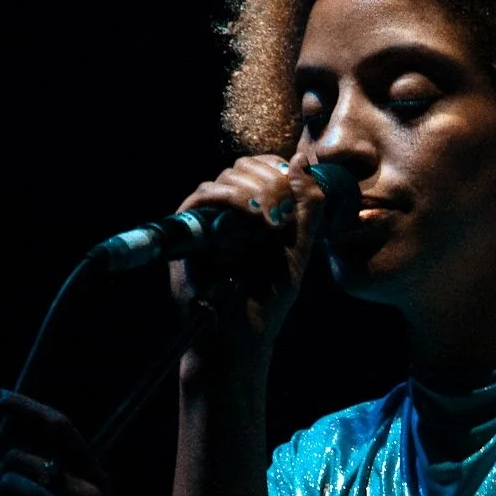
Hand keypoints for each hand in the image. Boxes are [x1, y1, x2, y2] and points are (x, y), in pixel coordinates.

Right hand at [167, 151, 328, 354]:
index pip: (261, 168)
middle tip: (282, 213)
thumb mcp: (297, 249)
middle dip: (270, 180)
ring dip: (255, 190)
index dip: (277, 167)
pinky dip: (232, 199)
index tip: (294, 183)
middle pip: (244, 166)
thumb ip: (307, 210)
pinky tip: (254, 217)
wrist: (239, 333)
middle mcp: (229, 211)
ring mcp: (208, 218)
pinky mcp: (189, 229)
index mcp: (254, 211)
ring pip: (227, 177)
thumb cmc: (267, 298)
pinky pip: (205, 196)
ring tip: (270, 221)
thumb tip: (303, 162)